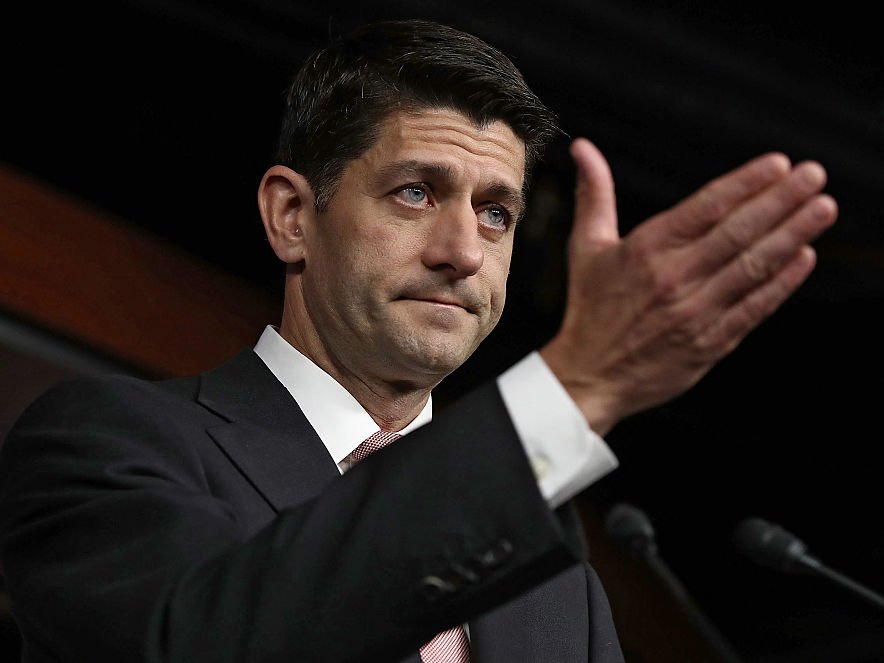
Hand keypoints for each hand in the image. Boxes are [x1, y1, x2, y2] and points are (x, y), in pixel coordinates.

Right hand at [540, 138, 837, 434]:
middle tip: (815, 175)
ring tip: (823, 209)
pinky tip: (804, 258)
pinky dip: (781, 284)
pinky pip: (753, 308)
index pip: (705, 207)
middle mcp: (674, 278)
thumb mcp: (587, 247)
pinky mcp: (710, 343)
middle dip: (781, 200)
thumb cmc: (590, 310)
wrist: (589, 376)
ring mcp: (695, 312)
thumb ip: (595, 195)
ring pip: (752, 267)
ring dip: (792, 235)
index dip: (746, 183)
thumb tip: (584, 148)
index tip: (779, 163)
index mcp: (646, 249)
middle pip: (737, 232)